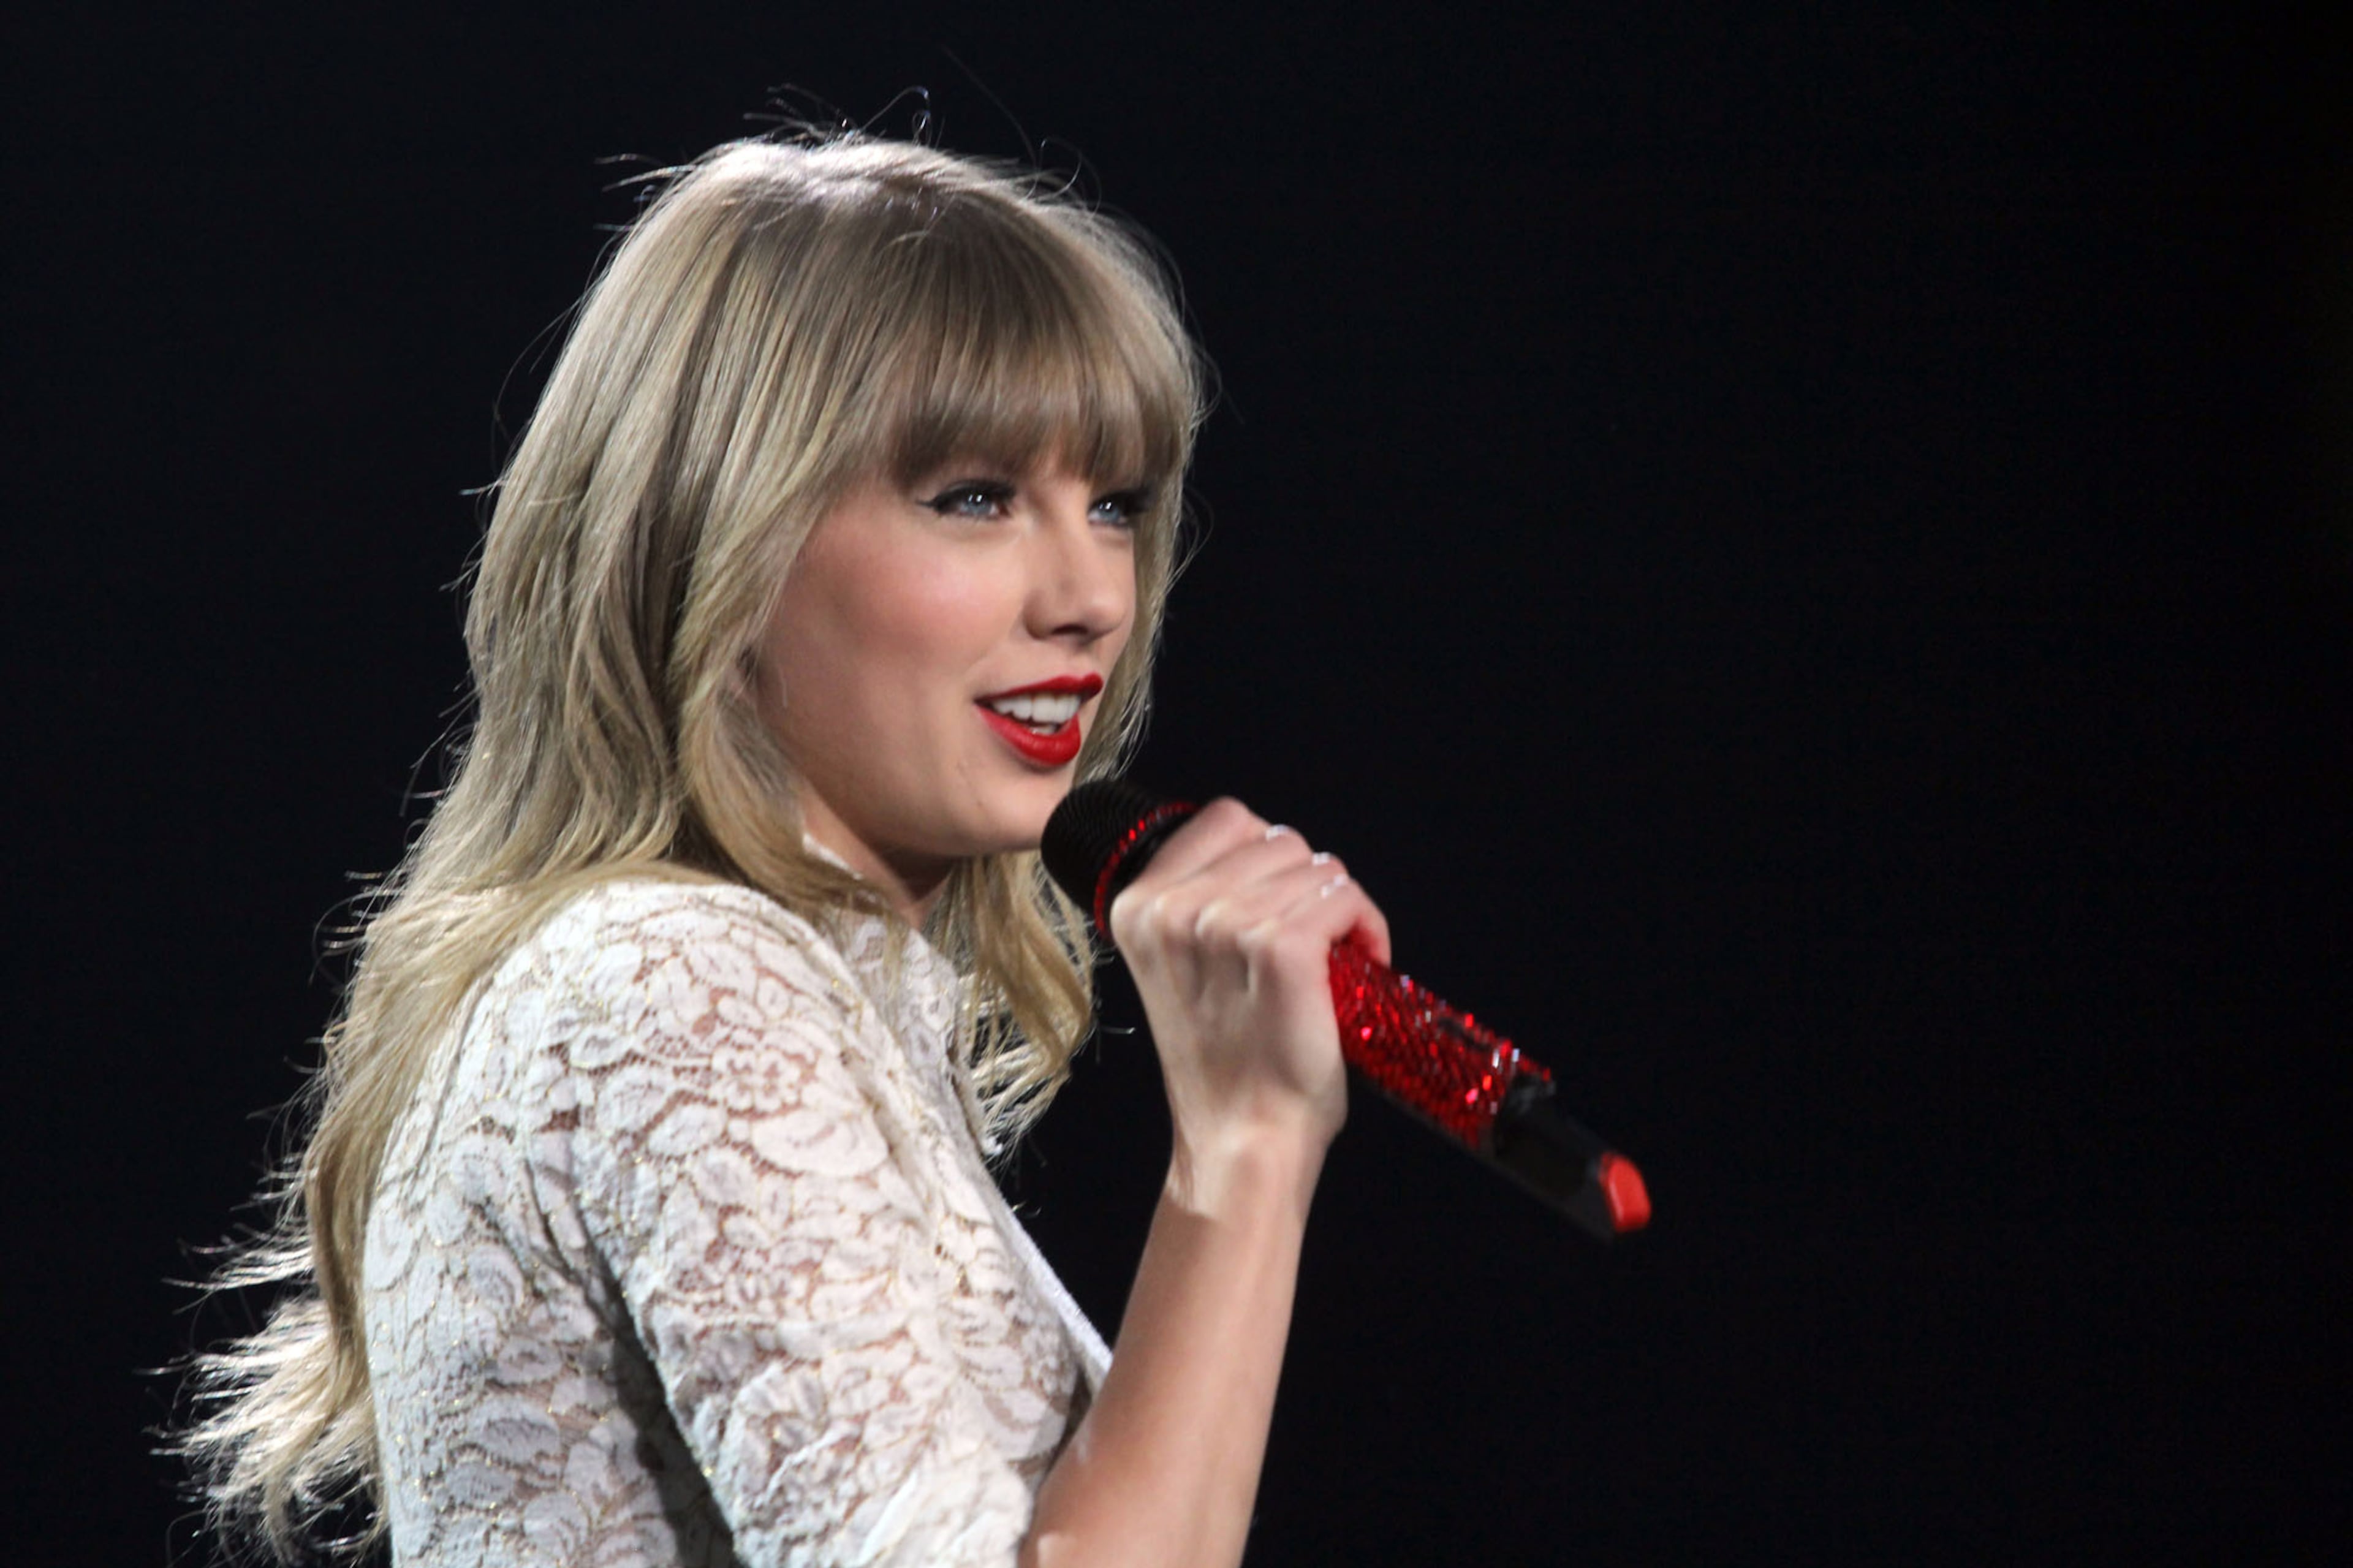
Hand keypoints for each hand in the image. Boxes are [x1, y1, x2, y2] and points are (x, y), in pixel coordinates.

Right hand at [1106, 798, 1392, 1204]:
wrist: (1243, 1140)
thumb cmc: (1224, 1063)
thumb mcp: (1179, 967)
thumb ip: (1198, 904)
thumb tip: (1262, 849)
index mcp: (1137, 906)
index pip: (1226, 819)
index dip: (1266, 858)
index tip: (1276, 907)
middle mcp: (1173, 909)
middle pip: (1278, 839)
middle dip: (1306, 885)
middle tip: (1310, 944)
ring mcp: (1226, 926)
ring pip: (1317, 866)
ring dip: (1339, 909)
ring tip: (1334, 962)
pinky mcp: (1283, 949)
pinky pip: (1345, 897)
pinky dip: (1368, 928)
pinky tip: (1362, 964)